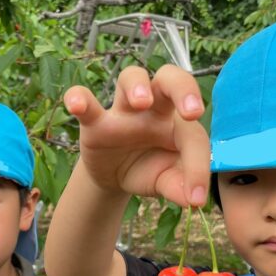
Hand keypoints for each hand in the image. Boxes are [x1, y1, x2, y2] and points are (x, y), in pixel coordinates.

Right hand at [64, 64, 210, 206]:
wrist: (114, 177)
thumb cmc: (147, 170)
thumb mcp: (164, 182)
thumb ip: (178, 186)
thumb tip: (193, 199)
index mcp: (177, 123)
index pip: (193, 134)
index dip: (199, 165)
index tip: (197, 197)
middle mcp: (154, 108)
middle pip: (170, 78)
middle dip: (184, 89)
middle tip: (193, 113)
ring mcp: (123, 111)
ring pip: (131, 76)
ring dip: (137, 85)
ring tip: (141, 103)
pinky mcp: (95, 122)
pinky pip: (85, 100)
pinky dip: (79, 98)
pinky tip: (76, 105)